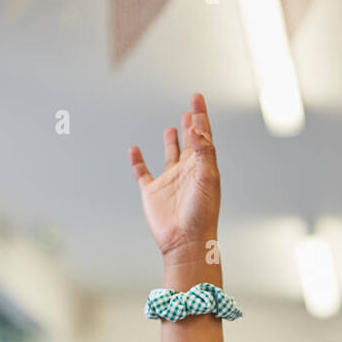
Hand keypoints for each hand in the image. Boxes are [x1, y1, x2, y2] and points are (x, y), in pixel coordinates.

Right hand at [128, 92, 220, 261]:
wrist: (185, 243)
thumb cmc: (201, 215)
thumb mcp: (207, 179)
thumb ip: (203, 152)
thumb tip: (195, 128)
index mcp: (203, 168)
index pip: (203, 136)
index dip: (201, 116)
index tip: (197, 98)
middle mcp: (187, 173)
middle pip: (190, 143)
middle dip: (191, 126)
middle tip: (191, 110)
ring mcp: (169, 182)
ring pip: (170, 156)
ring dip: (171, 142)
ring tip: (172, 128)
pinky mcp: (152, 193)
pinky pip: (142, 173)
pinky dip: (137, 161)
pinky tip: (134, 150)